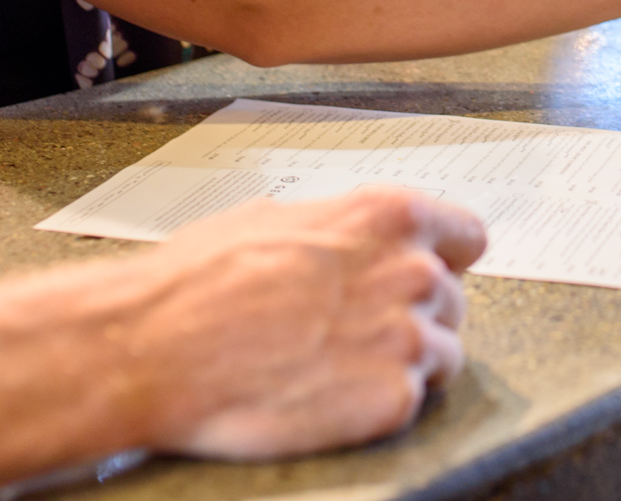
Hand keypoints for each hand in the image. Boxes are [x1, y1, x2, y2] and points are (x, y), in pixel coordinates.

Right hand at [138, 188, 485, 459]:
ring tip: (336, 366)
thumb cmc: (199, 281)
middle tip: (353, 332)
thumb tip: (360, 238)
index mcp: (389, 215)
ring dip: (402, 363)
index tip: (428, 275)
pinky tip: (328, 394)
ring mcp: (407, 338)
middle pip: (451, 300)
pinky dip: (377, 405)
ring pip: (441, 354)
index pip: (468, 236)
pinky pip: (411, 402)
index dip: (444, 259)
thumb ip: (343, 229)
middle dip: (412, 315)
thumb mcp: (279, 219)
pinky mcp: (392, 400)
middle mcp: (412, 271)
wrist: (152, 349)